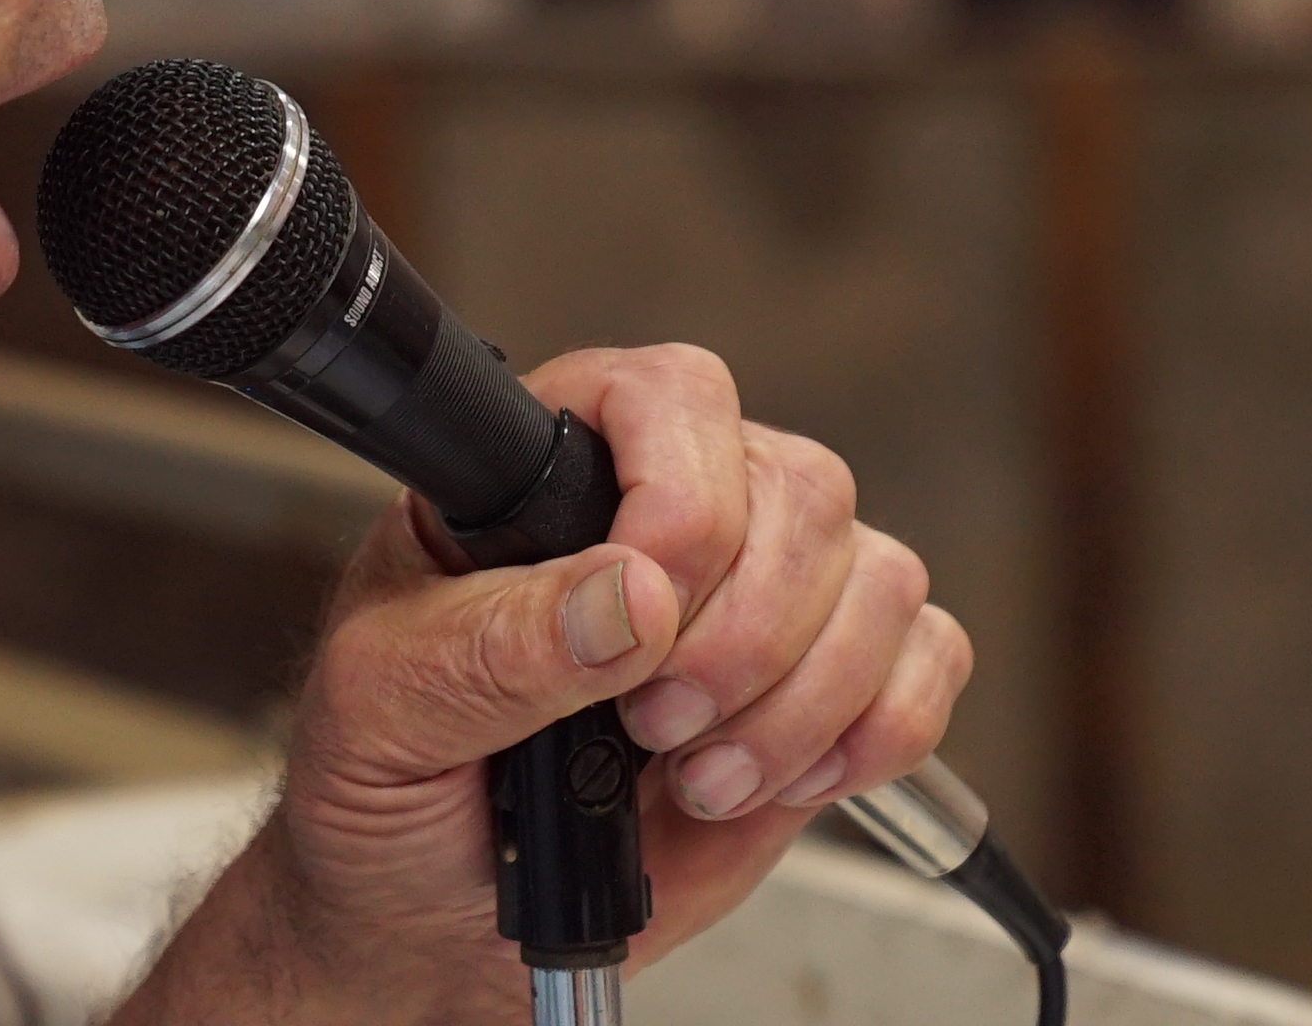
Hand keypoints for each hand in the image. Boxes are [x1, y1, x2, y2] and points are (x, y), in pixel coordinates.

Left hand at [116, 345, 970, 1023]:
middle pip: (801, 488)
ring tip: (697, 779)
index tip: (647, 612)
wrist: (440, 917)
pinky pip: (928, 655)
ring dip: (803, 700)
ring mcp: (766, 588)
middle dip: (744, 634)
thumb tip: (629, 597)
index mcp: (551, 467)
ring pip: (877, 575)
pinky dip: (877, 732)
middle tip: (652, 726)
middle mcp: (672, 505)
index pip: (664, 394)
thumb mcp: (384, 710)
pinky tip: (782, 780)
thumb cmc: (390, 789)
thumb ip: (492, 647)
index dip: (683, 497)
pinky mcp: (832, 679)